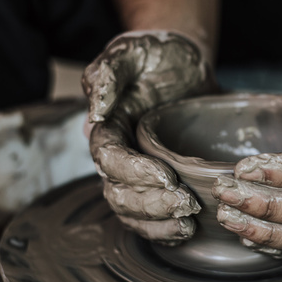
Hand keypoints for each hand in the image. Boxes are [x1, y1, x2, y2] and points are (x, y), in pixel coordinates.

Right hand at [83, 31, 214, 244]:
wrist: (185, 61)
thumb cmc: (156, 53)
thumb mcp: (131, 50)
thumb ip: (107, 74)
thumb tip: (94, 112)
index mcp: (107, 127)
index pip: (109, 160)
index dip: (133, 173)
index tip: (167, 177)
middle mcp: (119, 155)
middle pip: (119, 194)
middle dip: (149, 204)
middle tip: (186, 204)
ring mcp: (139, 172)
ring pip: (133, 212)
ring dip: (157, 223)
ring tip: (187, 224)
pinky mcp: (161, 181)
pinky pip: (153, 216)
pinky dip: (165, 230)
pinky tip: (187, 232)